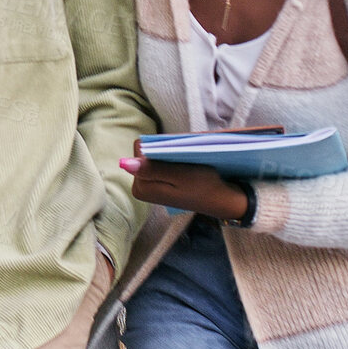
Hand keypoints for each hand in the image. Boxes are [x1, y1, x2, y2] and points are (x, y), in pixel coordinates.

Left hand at [119, 157, 249, 221]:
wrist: (223, 201)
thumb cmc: (205, 187)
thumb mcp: (180, 176)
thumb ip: (153, 169)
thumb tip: (124, 163)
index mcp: (140, 187)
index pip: (140, 149)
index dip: (159, 147)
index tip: (176, 155)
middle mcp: (140, 187)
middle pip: (145, 153)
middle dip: (163, 152)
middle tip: (184, 161)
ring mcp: (149, 186)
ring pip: (154, 157)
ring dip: (169, 155)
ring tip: (187, 165)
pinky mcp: (159, 184)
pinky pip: (160, 164)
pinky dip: (172, 161)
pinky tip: (186, 166)